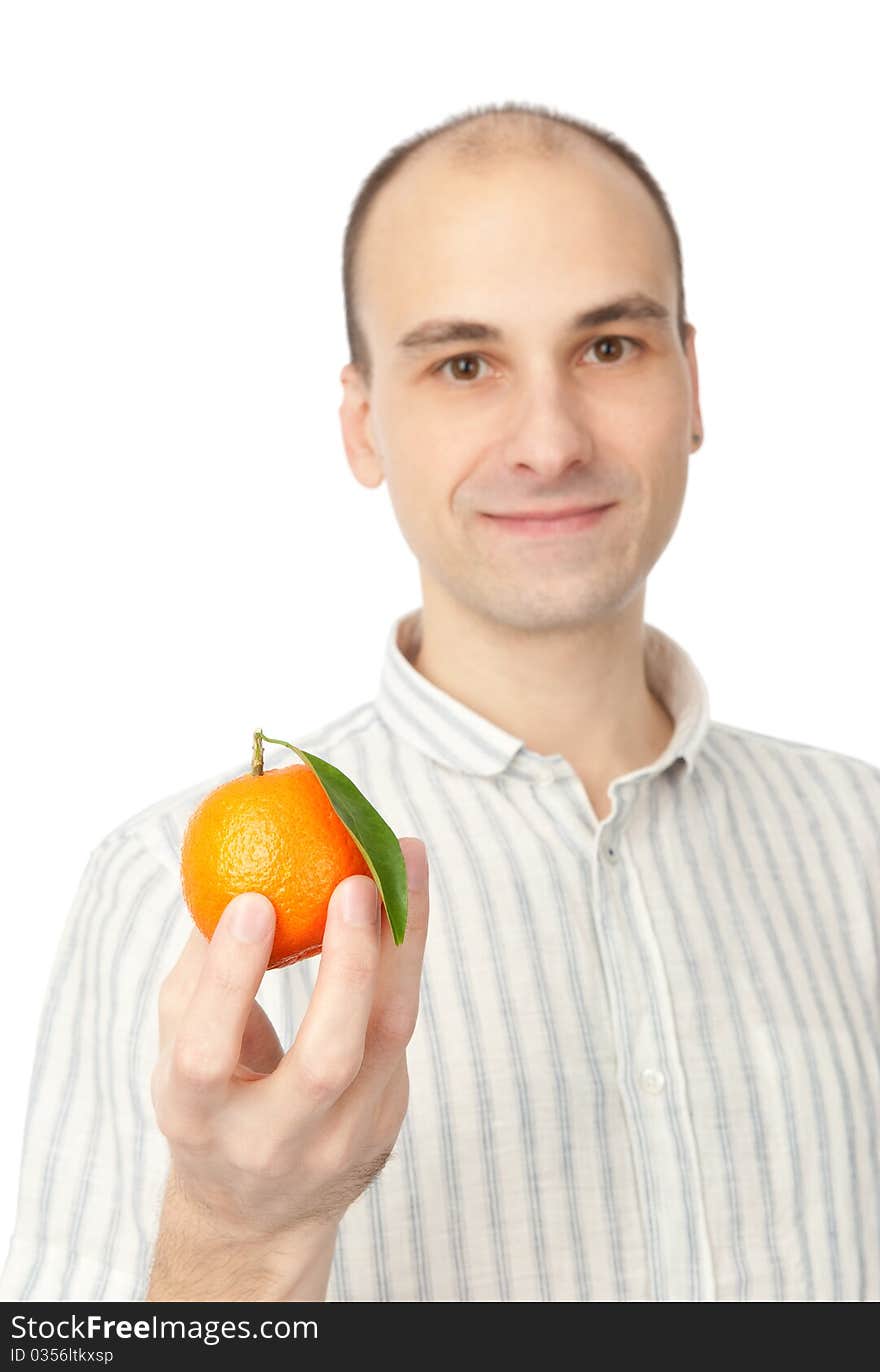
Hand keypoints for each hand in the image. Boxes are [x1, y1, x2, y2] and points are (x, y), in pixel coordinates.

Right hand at [151, 837, 429, 1247]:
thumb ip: (198, 973)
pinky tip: (408, 897)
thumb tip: (225, 875)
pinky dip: (406, 956)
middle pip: (324, 1062)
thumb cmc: (210, 1098)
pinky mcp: (385, 1119)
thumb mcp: (179, 1048)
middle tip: (357, 881)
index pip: (208, 1055)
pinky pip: (400, 1027)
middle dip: (347, 967)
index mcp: (198, 1120)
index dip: (230, 979)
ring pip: (386, 1040)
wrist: (259, 1212)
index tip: (253, 901)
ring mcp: (340, 1140)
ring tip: (406, 861)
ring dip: (402, 943)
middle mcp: (271, 1142)